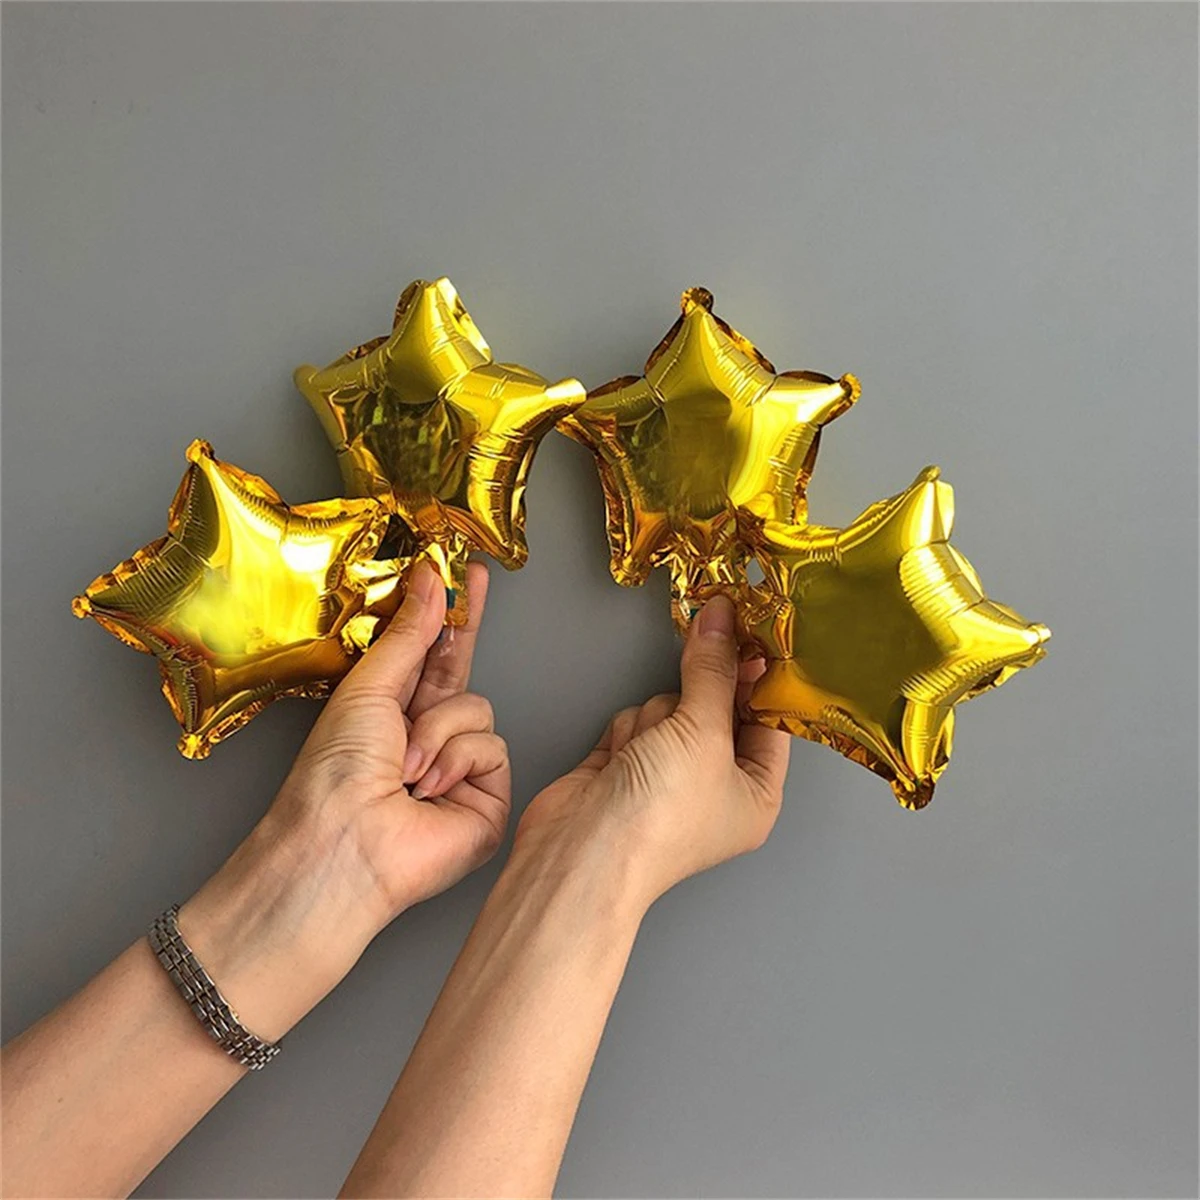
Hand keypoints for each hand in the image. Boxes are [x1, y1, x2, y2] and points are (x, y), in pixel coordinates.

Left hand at [178, 561, 510, 1041]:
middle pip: (462, 672)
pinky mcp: (487, 798)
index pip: (431, 652)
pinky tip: (430, 787)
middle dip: (464, 631)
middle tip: (474, 580)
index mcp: (392, 711)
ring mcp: (461, 769)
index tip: (464, 570)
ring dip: (438, 731)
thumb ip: (408, 634)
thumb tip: (430, 580)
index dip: (450, 613)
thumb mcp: (368, 689)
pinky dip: (458, 760)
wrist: (344, 845)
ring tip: (405, 767)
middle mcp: (429, 737)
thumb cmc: (334, 776)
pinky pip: (493, 747)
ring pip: (479, 709)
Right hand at [514, 594, 789, 913]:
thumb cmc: (657, 819)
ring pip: (670, 705)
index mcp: (755, 793)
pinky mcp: (626, 764)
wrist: (580, 853)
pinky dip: (626, 731)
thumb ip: (713, 671)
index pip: (768, 717)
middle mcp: (715, 786)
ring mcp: (668, 775)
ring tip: (643, 754)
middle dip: (694, 703)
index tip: (748, 632)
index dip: (757, 677)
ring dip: (654, 719)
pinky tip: (619, 760)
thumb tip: (721, 622)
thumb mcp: (704, 733)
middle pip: (716, 706)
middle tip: (691, 700)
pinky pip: (636, 719)